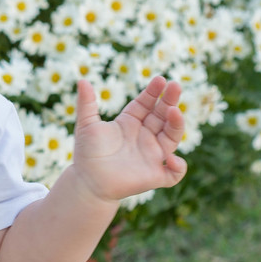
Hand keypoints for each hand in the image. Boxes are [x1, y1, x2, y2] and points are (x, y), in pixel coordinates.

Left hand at [68, 76, 186, 202]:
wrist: (86, 182)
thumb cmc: (86, 154)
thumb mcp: (86, 125)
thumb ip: (86, 103)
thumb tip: (82, 80)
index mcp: (130, 123)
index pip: (146, 104)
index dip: (153, 92)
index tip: (160, 79)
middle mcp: (145, 137)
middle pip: (162, 116)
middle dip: (169, 100)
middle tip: (175, 86)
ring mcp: (152, 155)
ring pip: (171, 138)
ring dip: (176, 125)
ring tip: (174, 111)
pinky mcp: (155, 176)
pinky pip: (173, 173)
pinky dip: (178, 167)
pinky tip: (172, 159)